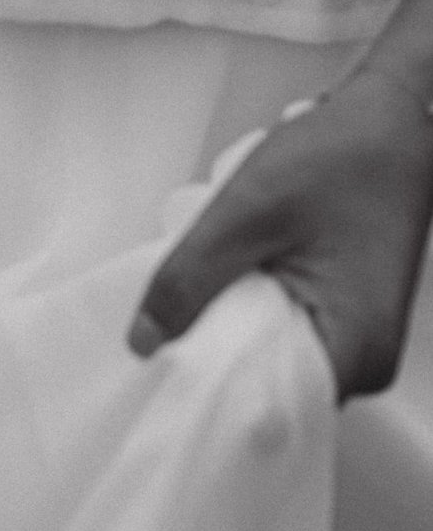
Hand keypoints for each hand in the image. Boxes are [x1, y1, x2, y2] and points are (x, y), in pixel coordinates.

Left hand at [130, 68, 432, 401]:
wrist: (387, 121)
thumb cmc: (338, 158)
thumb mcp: (245, 213)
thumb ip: (189, 279)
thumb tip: (144, 342)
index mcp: (355, 353)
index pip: (262, 409)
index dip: (202, 391)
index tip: (151, 372)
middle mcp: (361, 364)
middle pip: (260, 389)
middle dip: (207, 356)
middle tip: (161, 321)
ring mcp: (350, 343)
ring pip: (262, 358)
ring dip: (221, 330)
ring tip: (194, 292)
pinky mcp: (337, 320)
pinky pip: (276, 334)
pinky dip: (241, 314)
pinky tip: (220, 284)